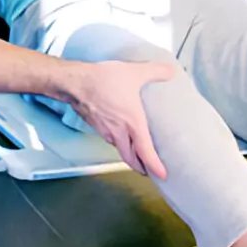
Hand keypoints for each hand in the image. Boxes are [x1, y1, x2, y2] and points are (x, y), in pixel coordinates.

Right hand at [66, 60, 173, 178]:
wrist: (75, 82)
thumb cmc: (104, 80)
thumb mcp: (134, 72)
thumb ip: (155, 71)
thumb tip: (172, 70)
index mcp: (133, 124)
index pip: (146, 154)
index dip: (155, 167)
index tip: (162, 175)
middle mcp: (119, 133)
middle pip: (130, 158)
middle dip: (140, 167)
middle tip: (149, 170)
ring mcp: (105, 130)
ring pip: (119, 148)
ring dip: (128, 154)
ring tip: (135, 150)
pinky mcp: (94, 125)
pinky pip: (108, 138)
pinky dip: (116, 141)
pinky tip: (117, 131)